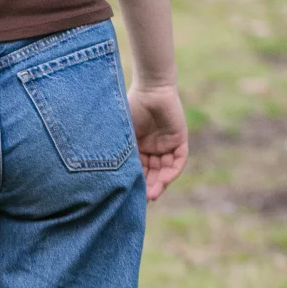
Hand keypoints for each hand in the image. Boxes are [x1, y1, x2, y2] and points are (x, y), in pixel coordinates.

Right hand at [128, 83, 188, 201]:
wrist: (151, 88)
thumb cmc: (131, 107)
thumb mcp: (123, 133)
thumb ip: (119, 151)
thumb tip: (107, 175)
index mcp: (138, 147)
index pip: (138, 170)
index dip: (136, 183)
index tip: (130, 196)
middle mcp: (152, 148)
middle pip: (153, 173)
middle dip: (149, 187)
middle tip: (145, 199)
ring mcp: (166, 145)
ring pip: (165, 170)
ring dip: (160, 182)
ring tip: (154, 193)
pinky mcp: (179, 140)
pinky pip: (178, 160)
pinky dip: (172, 171)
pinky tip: (164, 179)